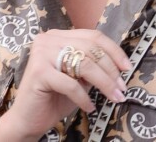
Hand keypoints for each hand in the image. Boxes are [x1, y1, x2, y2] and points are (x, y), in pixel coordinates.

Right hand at [0, 29, 131, 140]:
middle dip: (111, 70)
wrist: (28, 119)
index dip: (113, 50)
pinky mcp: (38, 71)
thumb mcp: (79, 78)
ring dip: (104, 83)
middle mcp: (49, 38)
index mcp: (59, 36)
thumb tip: (120, 65)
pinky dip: (84, 97)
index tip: (127, 67)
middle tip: (122, 88)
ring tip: (113, 97)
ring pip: (84, 64)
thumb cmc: (55, 97)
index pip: (93, 35)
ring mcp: (42, 52)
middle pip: (91, 49)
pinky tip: (89, 107)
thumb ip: (93, 66)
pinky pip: (71, 83)